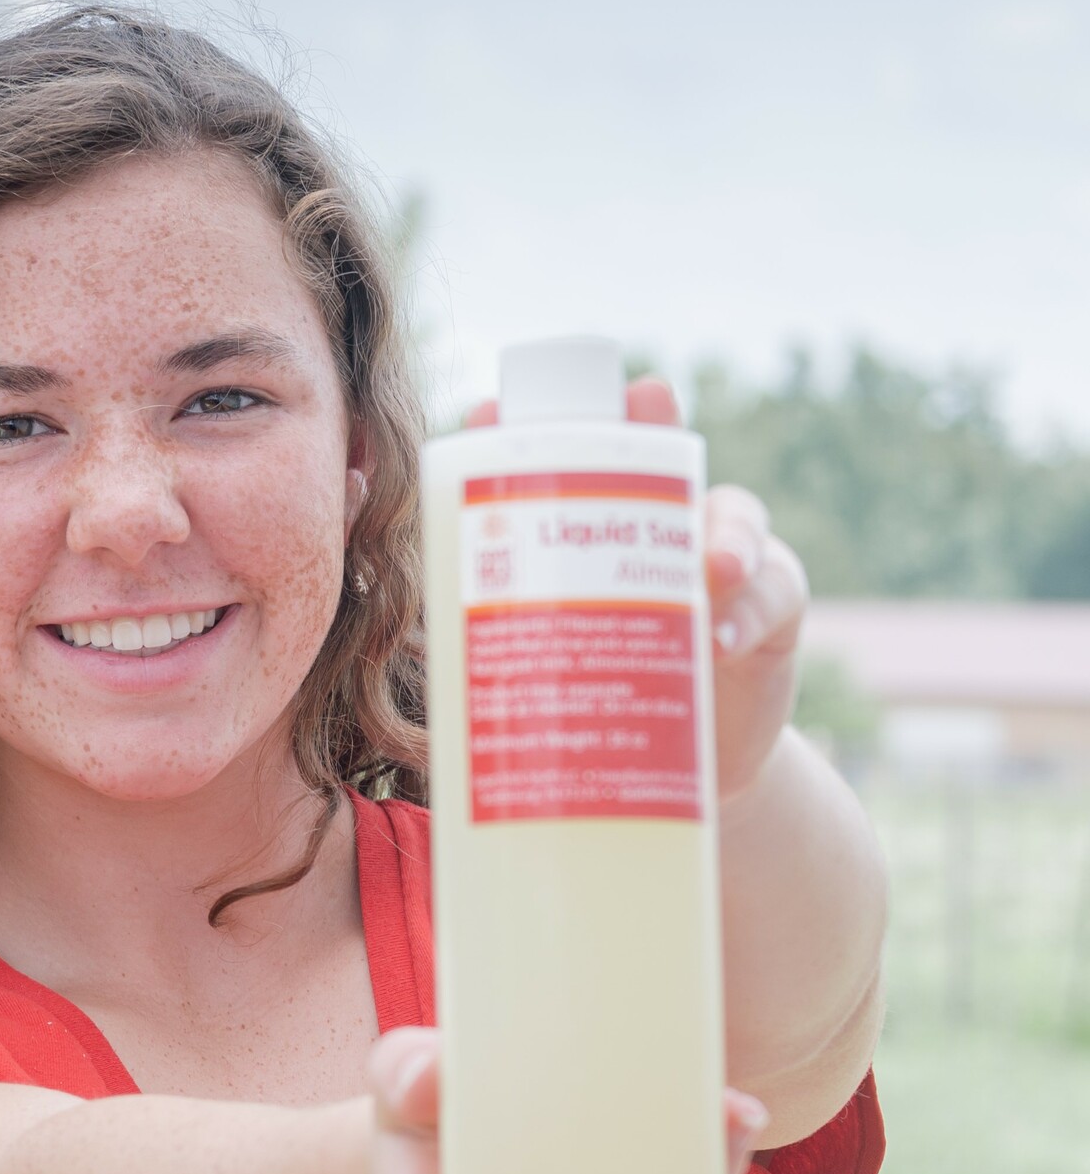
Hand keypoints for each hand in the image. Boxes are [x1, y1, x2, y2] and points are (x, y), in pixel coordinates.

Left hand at [464, 378, 808, 802]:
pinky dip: (748, 616)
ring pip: (733, 520)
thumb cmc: (587, 702)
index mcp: (591, 536)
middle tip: (647, 399)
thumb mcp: (536, 662)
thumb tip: (402, 617)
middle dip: (652, 425)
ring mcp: (722, 568)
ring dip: (719, 534)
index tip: (490, 409)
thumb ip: (480, 628)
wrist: (662, 774)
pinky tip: (720, 641)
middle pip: (659, 462)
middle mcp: (658, 532)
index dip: (537, 427)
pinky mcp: (768, 619)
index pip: (567, 467)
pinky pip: (772, 601)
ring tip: (709, 566)